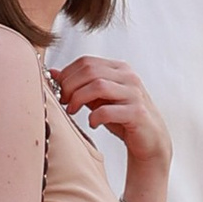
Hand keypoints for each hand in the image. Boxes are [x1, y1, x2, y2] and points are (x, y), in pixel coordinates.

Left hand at [53, 54, 171, 195]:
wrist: (149, 140)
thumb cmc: (122, 118)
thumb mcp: (98, 99)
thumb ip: (80, 85)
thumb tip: (53, 73)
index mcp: (119, 69)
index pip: (86, 62)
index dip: (67, 75)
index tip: (59, 90)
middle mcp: (128, 77)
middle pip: (90, 71)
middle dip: (70, 86)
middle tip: (63, 101)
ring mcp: (134, 94)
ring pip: (98, 85)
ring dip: (79, 98)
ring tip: (72, 111)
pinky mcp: (137, 112)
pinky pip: (109, 110)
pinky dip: (94, 116)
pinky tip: (92, 123)